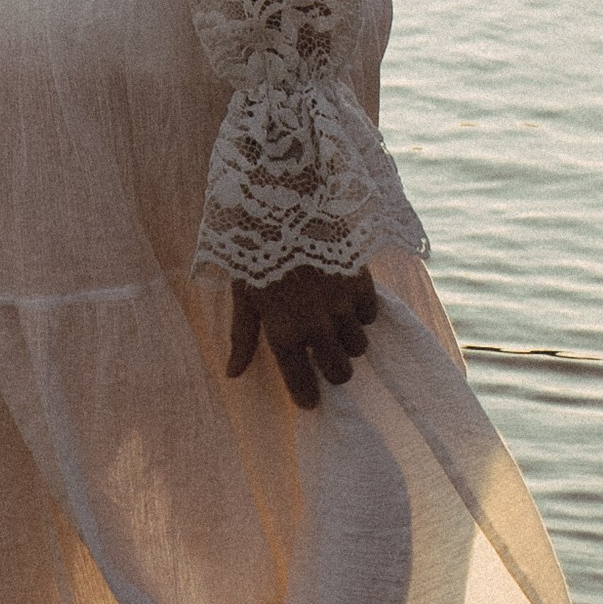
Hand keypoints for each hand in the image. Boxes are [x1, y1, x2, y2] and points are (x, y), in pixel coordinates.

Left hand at [228, 264, 379, 410]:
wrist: (288, 204)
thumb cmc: (257, 251)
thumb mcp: (243, 295)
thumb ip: (242, 337)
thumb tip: (233, 374)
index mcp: (284, 333)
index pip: (302, 384)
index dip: (307, 396)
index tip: (309, 399)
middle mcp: (317, 327)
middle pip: (340, 373)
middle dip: (332, 370)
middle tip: (324, 357)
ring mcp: (342, 307)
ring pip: (358, 348)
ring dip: (346, 342)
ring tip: (334, 324)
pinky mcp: (362, 285)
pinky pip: (369, 317)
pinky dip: (359, 314)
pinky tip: (345, 300)